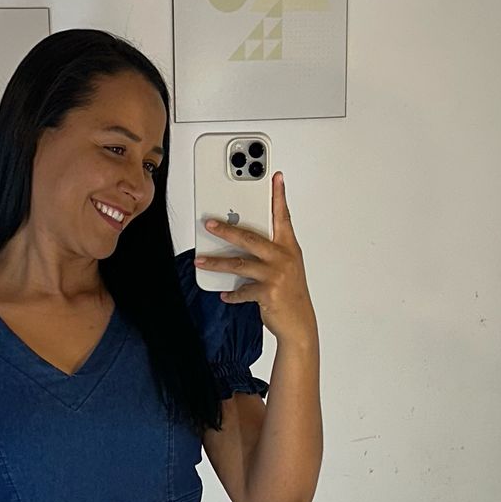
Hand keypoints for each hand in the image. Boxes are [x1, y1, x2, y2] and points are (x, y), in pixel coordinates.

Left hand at [194, 172, 316, 346]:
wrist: (299, 323)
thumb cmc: (291, 294)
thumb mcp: (286, 267)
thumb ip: (270, 252)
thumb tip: (242, 244)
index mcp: (289, 247)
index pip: (283, 217)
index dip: (279, 196)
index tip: (275, 177)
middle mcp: (283, 258)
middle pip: (250, 238)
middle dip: (227, 229)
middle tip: (209, 224)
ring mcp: (276, 275)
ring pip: (240, 264)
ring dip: (217, 263)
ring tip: (201, 261)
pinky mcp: (267, 292)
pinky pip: (242, 290)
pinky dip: (232, 293)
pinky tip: (224, 293)